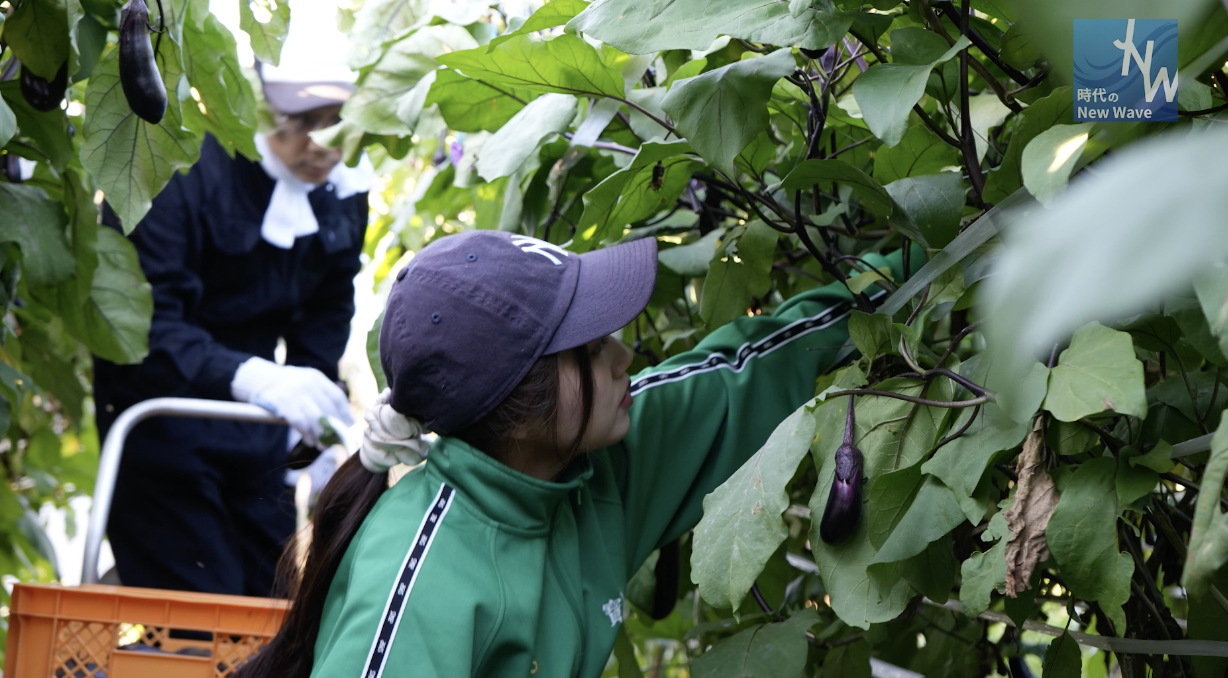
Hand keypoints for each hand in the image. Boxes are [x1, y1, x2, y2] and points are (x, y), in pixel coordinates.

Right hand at [231, 357, 353, 447]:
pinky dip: (306, 434)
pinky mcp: (282, 403)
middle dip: (335, 428)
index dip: (344, 414)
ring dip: (321, 435)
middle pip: (328, 409)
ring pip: (316, 418)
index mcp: (317, 378)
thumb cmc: (289, 387)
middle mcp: (308, 384)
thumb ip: (322, 397)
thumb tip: (344, 421)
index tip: (348, 426)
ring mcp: (295, 393)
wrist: (261, 380)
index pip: (337, 397)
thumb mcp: (307, 383)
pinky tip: (309, 440)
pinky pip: (299, 422)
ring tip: (323, 445)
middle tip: (337, 441)